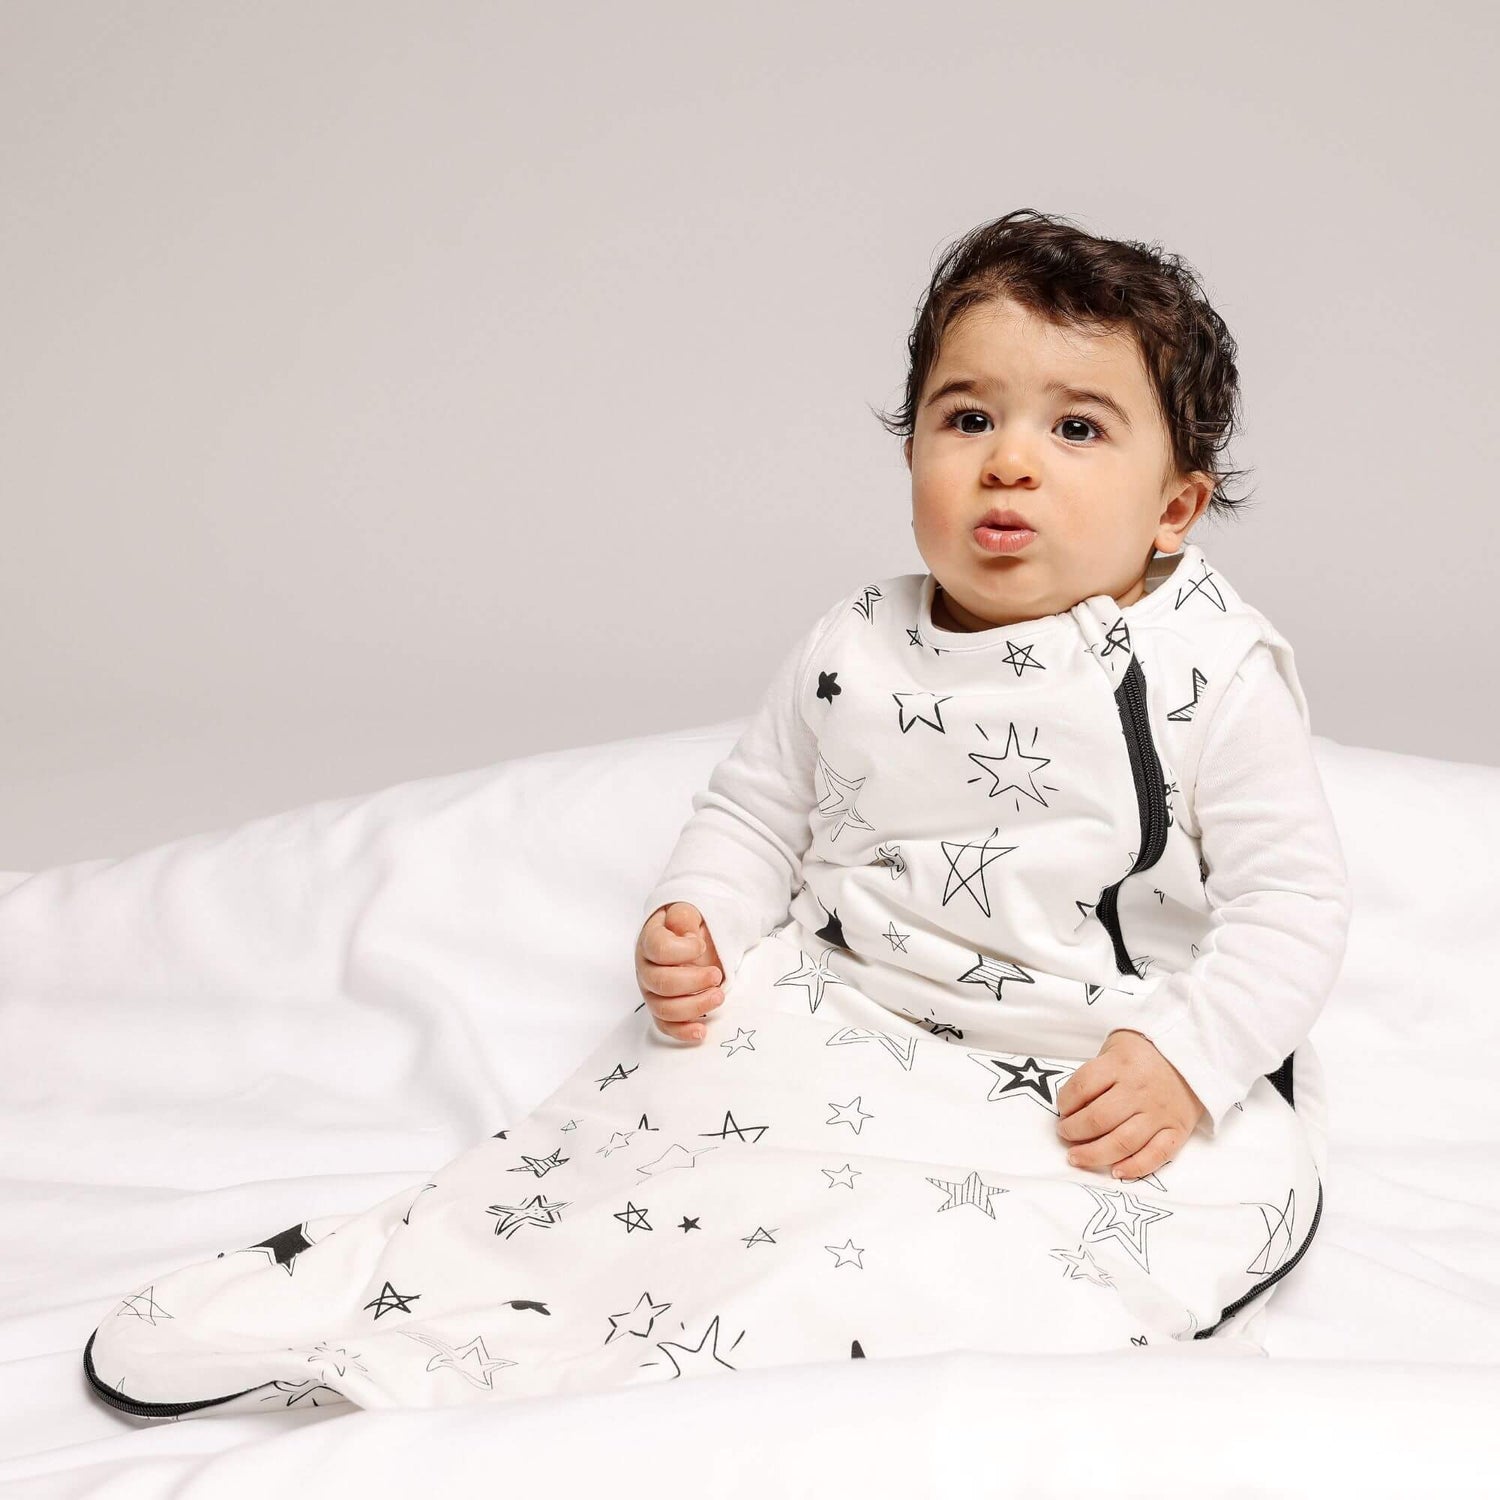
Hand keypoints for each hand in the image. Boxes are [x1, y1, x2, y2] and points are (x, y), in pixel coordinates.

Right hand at [635, 902, 724, 1043]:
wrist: (688, 939)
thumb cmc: (687, 927)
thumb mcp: (687, 912)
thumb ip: (683, 917)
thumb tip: (683, 932)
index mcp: (650, 941)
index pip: (659, 949)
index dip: (683, 950)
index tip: (700, 945)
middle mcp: (646, 969)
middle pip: (662, 983)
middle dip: (693, 982)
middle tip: (716, 976)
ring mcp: (651, 992)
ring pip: (664, 1008)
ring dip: (695, 1006)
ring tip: (719, 996)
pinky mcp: (661, 1010)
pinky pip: (666, 1026)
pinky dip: (683, 1032)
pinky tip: (702, 1030)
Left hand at [1056, 1029, 1205, 1180]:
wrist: (1194, 1055)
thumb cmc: (1146, 1052)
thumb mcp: (1115, 1047)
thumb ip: (1095, 1072)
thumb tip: (1071, 1106)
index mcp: (1120, 1064)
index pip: (1082, 1087)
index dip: (1064, 1103)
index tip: (1062, 1110)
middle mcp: (1139, 1090)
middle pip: (1099, 1119)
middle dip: (1074, 1131)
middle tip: (1065, 1134)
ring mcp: (1159, 1112)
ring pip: (1123, 1142)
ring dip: (1094, 1154)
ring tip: (1077, 1157)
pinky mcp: (1177, 1130)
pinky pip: (1156, 1155)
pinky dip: (1135, 1168)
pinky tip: (1115, 1172)